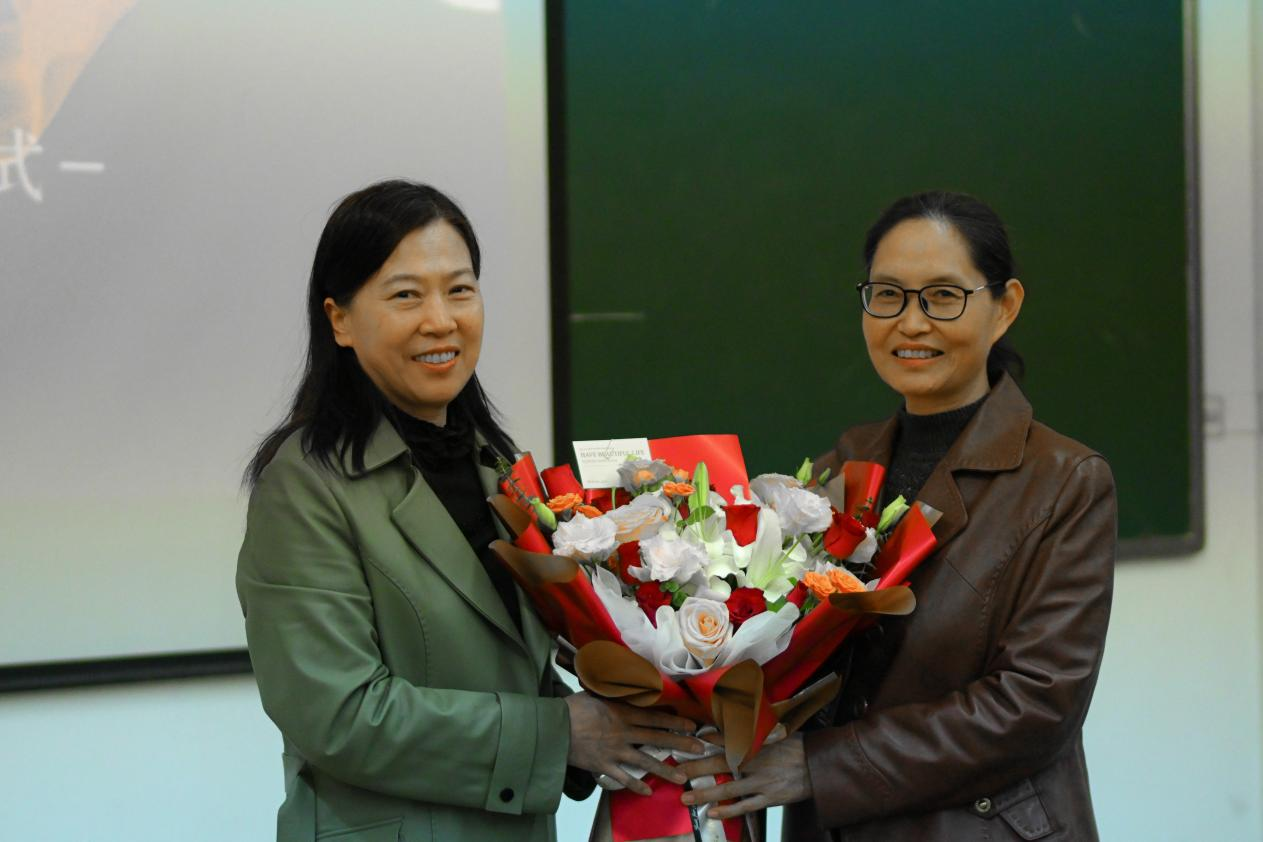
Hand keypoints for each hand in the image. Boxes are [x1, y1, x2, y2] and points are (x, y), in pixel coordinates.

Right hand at [565, 693, 704, 795]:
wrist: (553, 728)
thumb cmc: (572, 707)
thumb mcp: (595, 692)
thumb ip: (612, 690)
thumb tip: (623, 677)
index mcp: (622, 713)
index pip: (655, 717)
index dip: (676, 722)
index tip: (693, 725)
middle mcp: (623, 732)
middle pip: (657, 738)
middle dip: (680, 743)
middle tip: (699, 749)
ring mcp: (614, 751)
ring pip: (645, 761)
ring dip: (665, 770)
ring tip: (682, 778)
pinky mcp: (603, 765)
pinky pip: (623, 778)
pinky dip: (636, 785)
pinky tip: (648, 791)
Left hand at [677, 733, 811, 819]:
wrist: (818, 765)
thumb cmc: (795, 746)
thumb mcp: (775, 730)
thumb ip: (754, 727)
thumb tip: (736, 715)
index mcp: (755, 741)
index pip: (725, 737)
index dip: (704, 738)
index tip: (686, 739)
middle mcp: (755, 760)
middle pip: (719, 763)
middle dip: (695, 767)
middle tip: (676, 772)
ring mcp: (761, 780)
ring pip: (727, 788)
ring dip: (704, 793)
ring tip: (685, 797)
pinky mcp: (769, 797)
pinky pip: (744, 805)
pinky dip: (728, 810)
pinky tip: (712, 812)